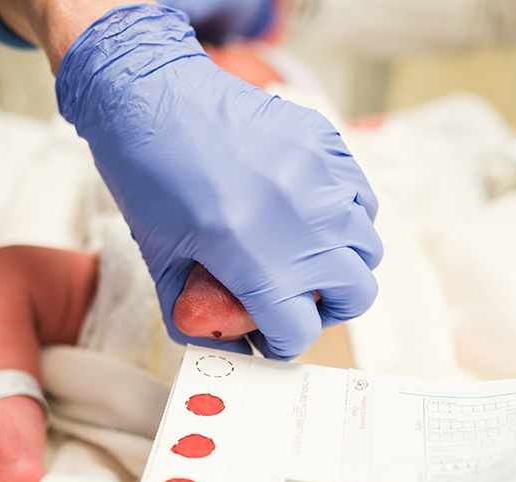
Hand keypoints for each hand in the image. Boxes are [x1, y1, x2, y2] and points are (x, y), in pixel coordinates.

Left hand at [56, 6, 381, 358]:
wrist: (152, 96)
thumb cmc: (147, 179)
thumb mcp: (160, 260)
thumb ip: (191, 317)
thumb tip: (223, 351)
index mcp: (252, 256)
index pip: (300, 330)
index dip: (283, 342)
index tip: (271, 335)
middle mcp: (299, 220)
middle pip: (355, 294)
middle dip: (327, 310)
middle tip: (299, 304)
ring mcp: (320, 179)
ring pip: (368, 247)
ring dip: (342, 265)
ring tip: (306, 259)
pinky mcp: (327, 145)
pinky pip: (362, 199)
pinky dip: (347, 218)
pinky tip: (310, 217)